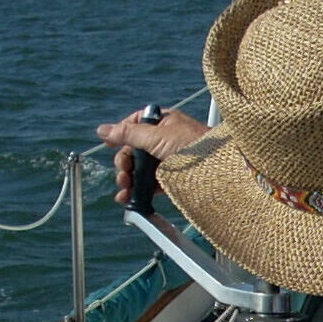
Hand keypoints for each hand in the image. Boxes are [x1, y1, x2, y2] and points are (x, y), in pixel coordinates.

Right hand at [96, 107, 210, 203]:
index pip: (136, 123)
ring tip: (124, 188)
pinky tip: (129, 199)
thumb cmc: (193, 146)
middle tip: (123, 173)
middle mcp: (167, 139)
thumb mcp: (156, 136)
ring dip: (129, 179)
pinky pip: (151, 185)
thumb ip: (128, 134)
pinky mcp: (174, 180)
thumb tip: (102, 129)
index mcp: (165, 122)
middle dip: (125, 163)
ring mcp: (170, 160)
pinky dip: (139, 191)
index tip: (108, 144)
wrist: (220, 171)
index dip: (122, 133)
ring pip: (142, 169)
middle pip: (136, 150)